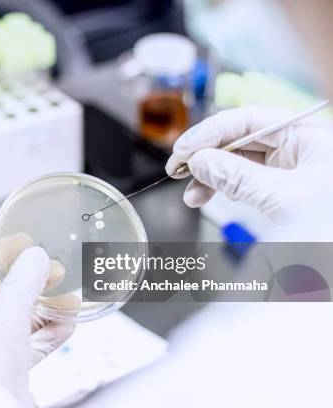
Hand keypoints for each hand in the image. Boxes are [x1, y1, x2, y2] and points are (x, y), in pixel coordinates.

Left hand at [0, 234, 77, 406]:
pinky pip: (26, 343)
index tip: (24, 243)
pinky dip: (46, 333)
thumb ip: (24, 277)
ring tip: (66, 296)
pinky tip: (67, 323)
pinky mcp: (3, 369)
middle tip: (51, 269)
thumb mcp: (7, 308)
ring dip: (42, 308)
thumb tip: (37, 256)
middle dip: (27, 283)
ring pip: (15, 320)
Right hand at [166, 106, 332, 225]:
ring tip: (191, 193)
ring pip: (237, 162)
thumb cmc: (331, 230)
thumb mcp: (283, 199)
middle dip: (206, 155)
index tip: (183, 149)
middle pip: (240, 139)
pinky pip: (241, 182)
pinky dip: (219, 188)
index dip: (211, 132)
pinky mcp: (279, 191)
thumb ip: (237, 177)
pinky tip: (203, 195)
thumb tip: (200, 162)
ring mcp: (288, 171)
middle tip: (178, 168)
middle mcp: (298, 150)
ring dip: (208, 175)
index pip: (250, 120)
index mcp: (308, 138)